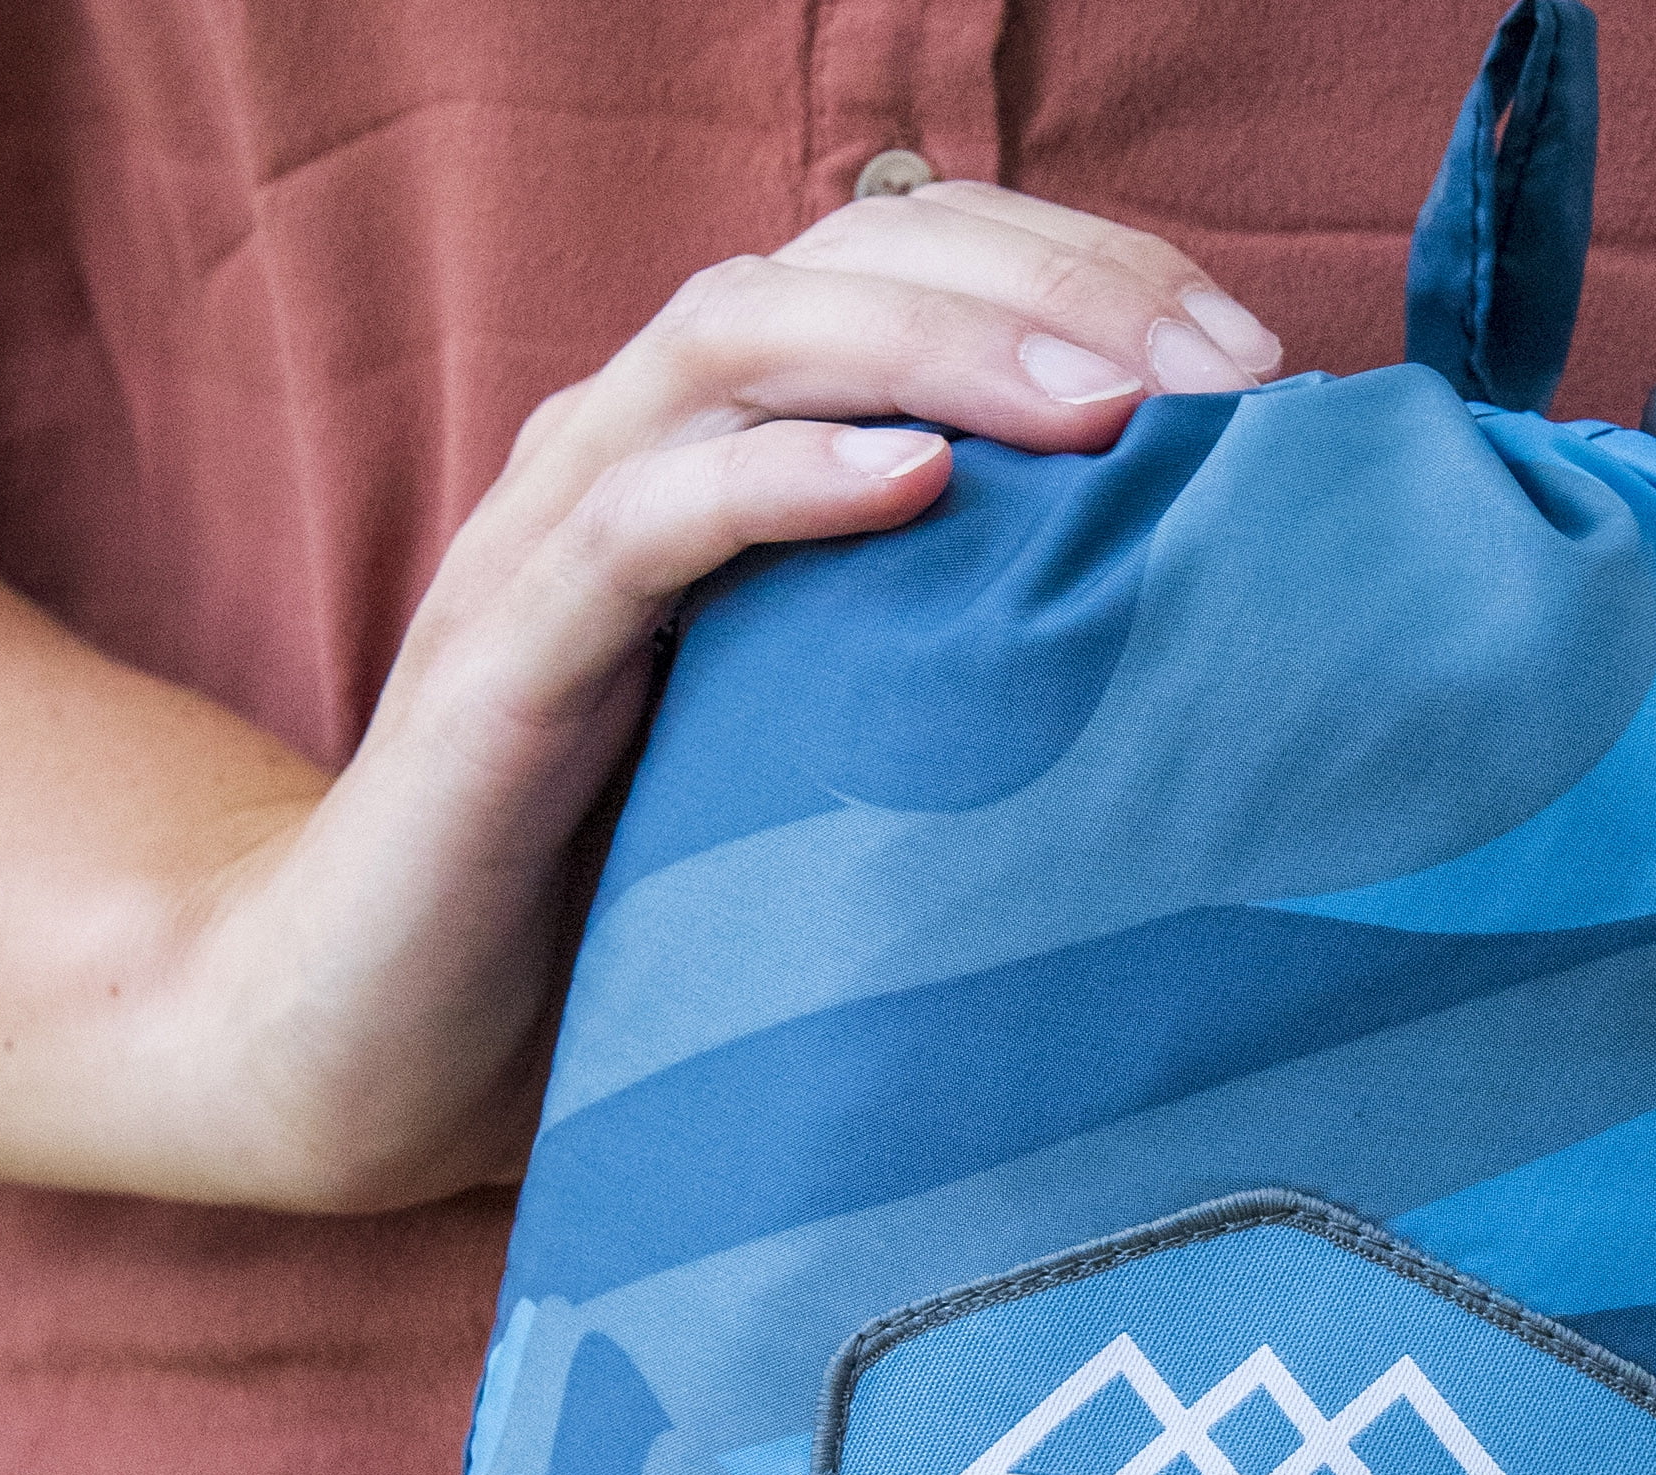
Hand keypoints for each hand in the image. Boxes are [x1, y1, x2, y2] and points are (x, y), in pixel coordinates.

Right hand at [0, 183, 1280, 1208]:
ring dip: (944, 350)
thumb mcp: (841, 760)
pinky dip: (780, 482)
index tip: (1262, 381)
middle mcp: (648, 449)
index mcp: (744, 455)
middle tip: (1236, 388)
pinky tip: (915, 487)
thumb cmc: (643, 899)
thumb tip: (1200, 679)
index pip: (927, 274)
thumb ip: (958, 676)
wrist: (393, 1033)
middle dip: (1063, 291)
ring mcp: (564, 535)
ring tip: (1106, 408)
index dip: (1098, 283)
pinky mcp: (508, 658)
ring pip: (746, 339)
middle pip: (858, 260)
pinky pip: (643, 524)